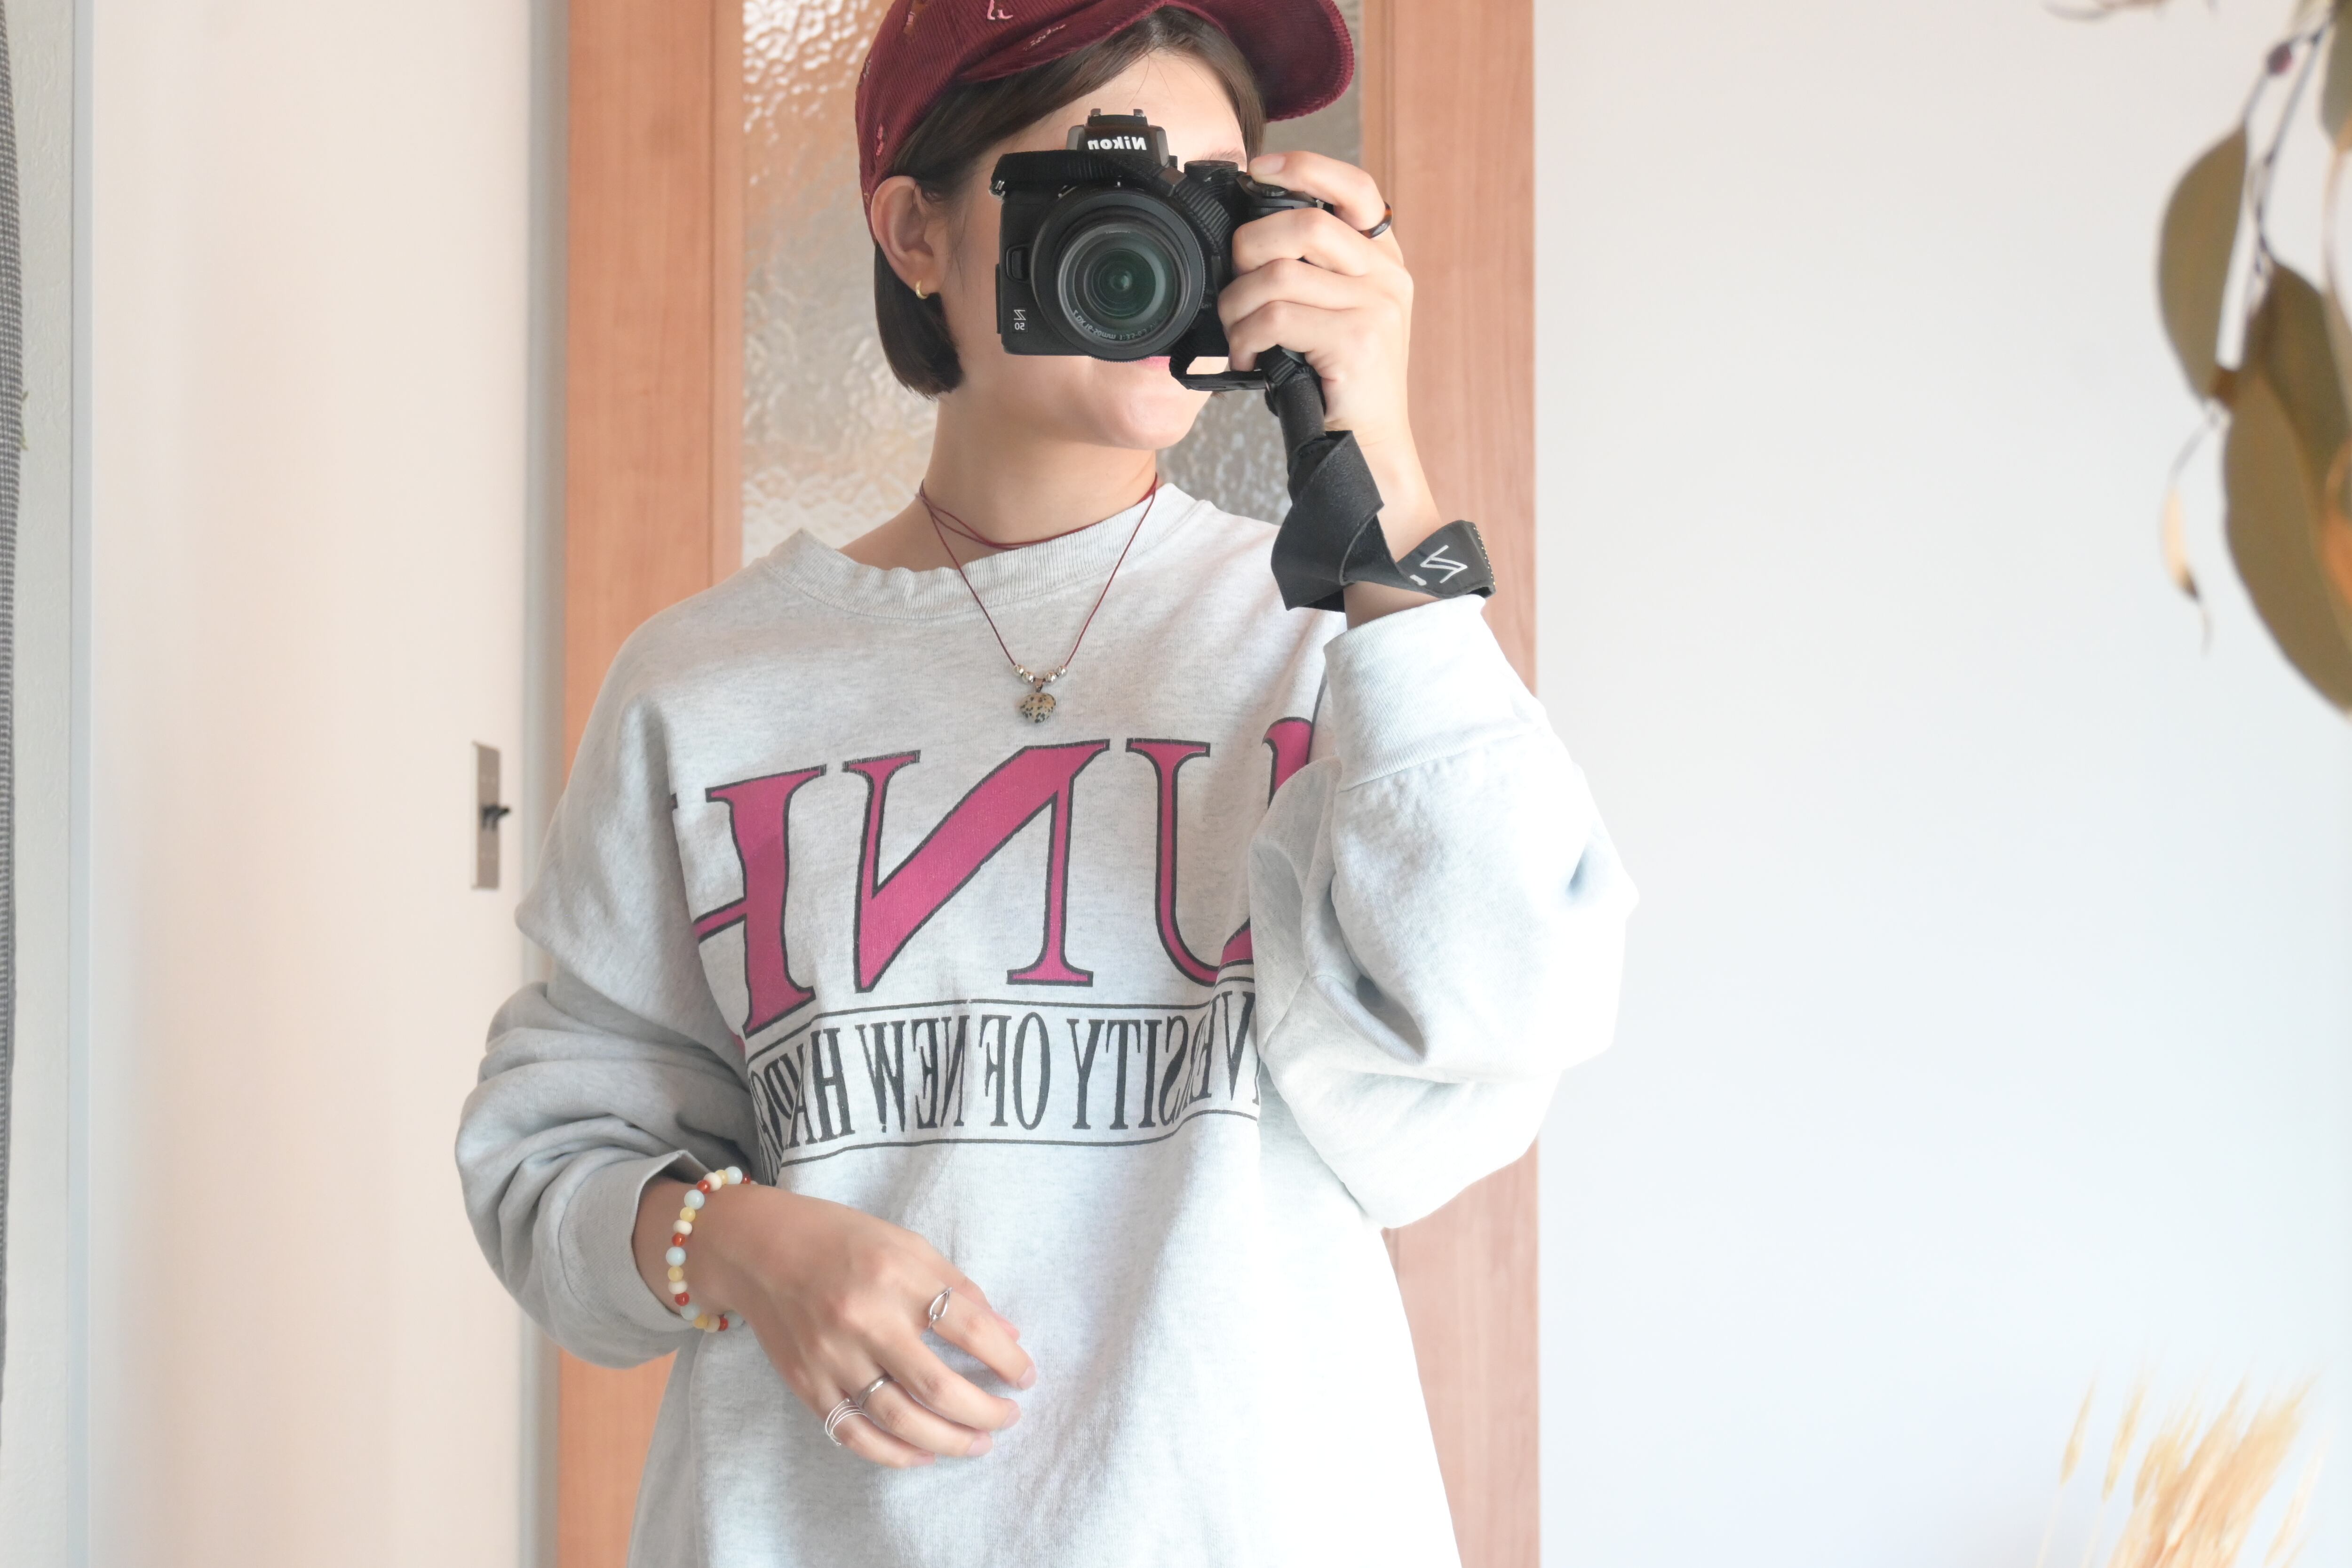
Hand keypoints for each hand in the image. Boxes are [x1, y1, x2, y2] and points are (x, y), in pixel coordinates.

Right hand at [634, 1179, 1034, 1468]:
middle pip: (937, 1386)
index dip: (1007, 1359)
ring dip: (948, 1441)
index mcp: (898, 1276)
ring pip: (899, 1419)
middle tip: (1010, 1418)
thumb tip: (1008, 1335)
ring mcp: (833, 1357)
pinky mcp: (808, 1383)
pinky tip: (923, 1455)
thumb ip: (959, 1288)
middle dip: (984, 1412)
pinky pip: (853, 1432)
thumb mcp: (909, 1246)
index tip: (1026, 1377)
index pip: (970, 1327)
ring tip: (978, 1445)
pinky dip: (892, 1453)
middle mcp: (866, 1320)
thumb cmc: (844, 1240)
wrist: (760, 1248)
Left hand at [1219, 150, 1445, 605]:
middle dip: (1248, 249)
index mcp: (1384, 263)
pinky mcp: (1358, 339)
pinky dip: (1247, 336)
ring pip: (1280, 272)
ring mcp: (1378, 307)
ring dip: (1239, 305)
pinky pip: (1278, 315)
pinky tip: (1247, 359)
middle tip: (1235, 287)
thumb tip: (1248, 242)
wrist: (1368, 460)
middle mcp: (1388, 277)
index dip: (1305, 167)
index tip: (1258, 168)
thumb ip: (1309, 277)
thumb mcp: (1329, 322)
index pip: (1353, 188)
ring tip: (1238, 335)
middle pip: (1302, 221)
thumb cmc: (1337, 394)